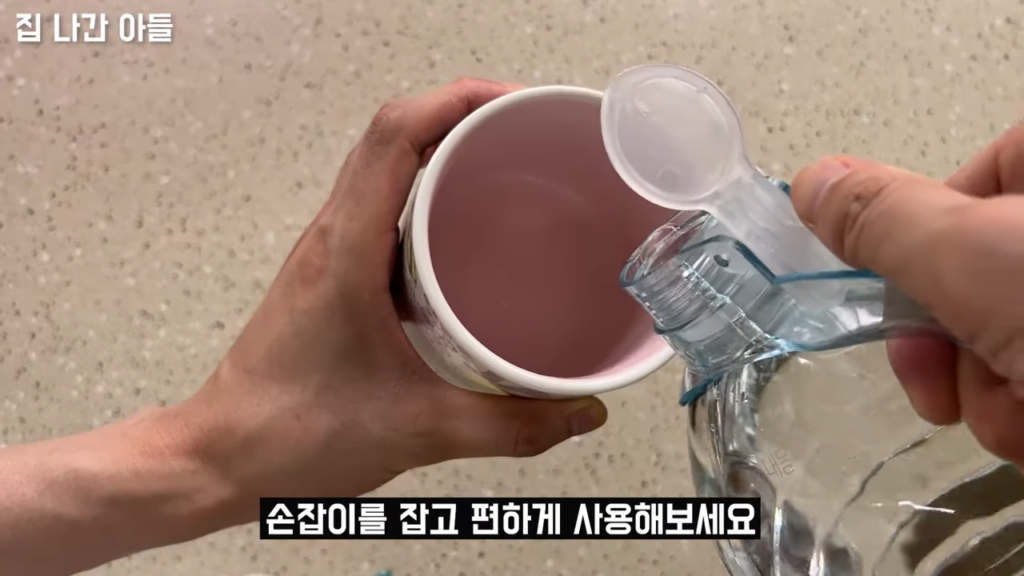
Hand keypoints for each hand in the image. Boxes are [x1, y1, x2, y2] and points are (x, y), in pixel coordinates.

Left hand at [177, 78, 607, 510]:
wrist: (224, 457)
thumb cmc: (292, 433)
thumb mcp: (419, 430)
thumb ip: (510, 426)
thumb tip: (580, 412)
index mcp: (348, 250)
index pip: (396, 135)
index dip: (457, 100)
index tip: (515, 104)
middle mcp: (334, 236)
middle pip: (393, 135)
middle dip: (461, 116)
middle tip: (525, 133)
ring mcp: (330, 252)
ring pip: (383, 168)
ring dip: (440, 151)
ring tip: (504, 167)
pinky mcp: (334, 274)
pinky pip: (380, 208)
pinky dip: (424, 196)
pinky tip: (464, 235)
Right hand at [789, 127, 1023, 465]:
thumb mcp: (977, 257)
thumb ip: (886, 219)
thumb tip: (814, 182)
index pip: (967, 180)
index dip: (931, 241)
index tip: (919, 288)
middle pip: (973, 270)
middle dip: (949, 339)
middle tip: (958, 373)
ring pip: (995, 335)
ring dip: (985, 390)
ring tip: (1020, 413)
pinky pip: (1022, 378)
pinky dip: (1023, 415)